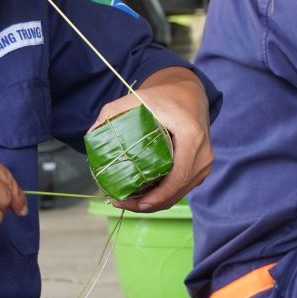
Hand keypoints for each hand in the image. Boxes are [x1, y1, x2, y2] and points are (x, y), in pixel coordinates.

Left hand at [95, 67, 212, 212]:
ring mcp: (205, 164)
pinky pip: (181, 189)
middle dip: (148, 204)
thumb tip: (92, 134)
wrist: (190, 93)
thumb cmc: (164, 96)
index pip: (177, 177)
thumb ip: (113, 112)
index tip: (134, 203)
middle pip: (176, 191)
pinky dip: (162, 195)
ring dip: (155, 203)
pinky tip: (142, 195)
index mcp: (192, 137)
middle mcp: (203, 155)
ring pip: (178, 194)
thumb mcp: (138, 98)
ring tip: (127, 201)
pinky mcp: (201, 169)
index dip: (156, 196)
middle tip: (120, 202)